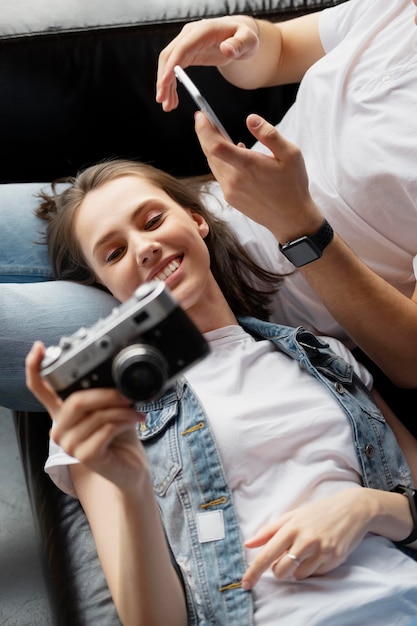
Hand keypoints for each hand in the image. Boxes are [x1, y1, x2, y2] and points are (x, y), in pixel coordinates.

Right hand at [25, 341, 147, 491]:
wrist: (130, 468)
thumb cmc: (119, 435)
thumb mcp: (109, 406)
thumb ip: (101, 391)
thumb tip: (111, 370)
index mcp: (62, 413)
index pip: (39, 389)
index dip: (34, 367)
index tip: (39, 348)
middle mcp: (60, 428)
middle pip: (75, 400)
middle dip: (105, 393)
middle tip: (127, 394)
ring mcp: (70, 444)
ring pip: (95, 415)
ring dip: (121, 409)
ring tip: (136, 410)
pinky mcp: (85, 456)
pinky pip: (106, 429)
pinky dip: (124, 421)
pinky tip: (135, 420)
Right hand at [156, 16, 258, 110]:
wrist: (240, 36)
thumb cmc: (245, 38)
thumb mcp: (248, 41)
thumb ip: (239, 44)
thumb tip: (226, 49)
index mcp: (203, 31)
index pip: (182, 48)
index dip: (171, 66)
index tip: (164, 83)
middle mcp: (190, 35)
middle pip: (169, 56)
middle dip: (163, 79)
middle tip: (162, 100)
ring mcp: (186, 44)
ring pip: (168, 64)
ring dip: (165, 85)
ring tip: (167, 106)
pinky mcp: (187, 53)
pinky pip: (174, 69)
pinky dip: (171, 85)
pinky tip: (173, 99)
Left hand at [194, 111, 323, 242]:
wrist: (291, 219)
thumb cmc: (293, 185)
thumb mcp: (291, 154)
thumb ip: (269, 135)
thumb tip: (250, 119)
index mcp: (248, 166)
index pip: (216, 146)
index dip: (204, 129)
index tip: (201, 116)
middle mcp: (235, 180)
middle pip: (210, 153)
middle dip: (204, 134)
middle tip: (204, 119)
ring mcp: (230, 191)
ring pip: (213, 165)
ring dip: (211, 148)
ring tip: (216, 134)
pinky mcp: (231, 198)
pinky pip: (220, 175)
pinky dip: (220, 162)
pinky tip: (231, 156)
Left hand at [241, 488, 372, 588]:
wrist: (352, 509)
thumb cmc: (318, 512)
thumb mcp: (293, 515)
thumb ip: (269, 530)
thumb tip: (248, 544)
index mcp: (291, 527)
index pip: (267, 554)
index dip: (254, 571)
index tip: (245, 583)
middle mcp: (305, 540)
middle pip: (281, 571)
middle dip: (279, 570)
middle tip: (285, 558)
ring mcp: (320, 551)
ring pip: (297, 575)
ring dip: (296, 569)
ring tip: (305, 552)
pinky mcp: (334, 559)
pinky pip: (314, 574)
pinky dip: (312, 568)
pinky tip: (318, 553)